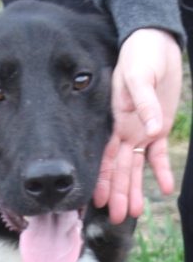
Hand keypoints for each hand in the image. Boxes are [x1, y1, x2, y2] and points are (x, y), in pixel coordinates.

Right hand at [92, 27, 182, 223]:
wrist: (154, 43)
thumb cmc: (140, 56)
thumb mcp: (139, 76)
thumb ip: (144, 104)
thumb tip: (152, 131)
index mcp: (114, 122)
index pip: (105, 159)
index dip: (103, 181)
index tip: (98, 202)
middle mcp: (124, 132)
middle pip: (120, 170)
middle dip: (118, 194)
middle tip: (117, 218)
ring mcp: (140, 132)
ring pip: (135, 168)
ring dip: (134, 189)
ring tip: (133, 212)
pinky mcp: (158, 127)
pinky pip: (157, 155)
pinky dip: (159, 171)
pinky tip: (163, 188)